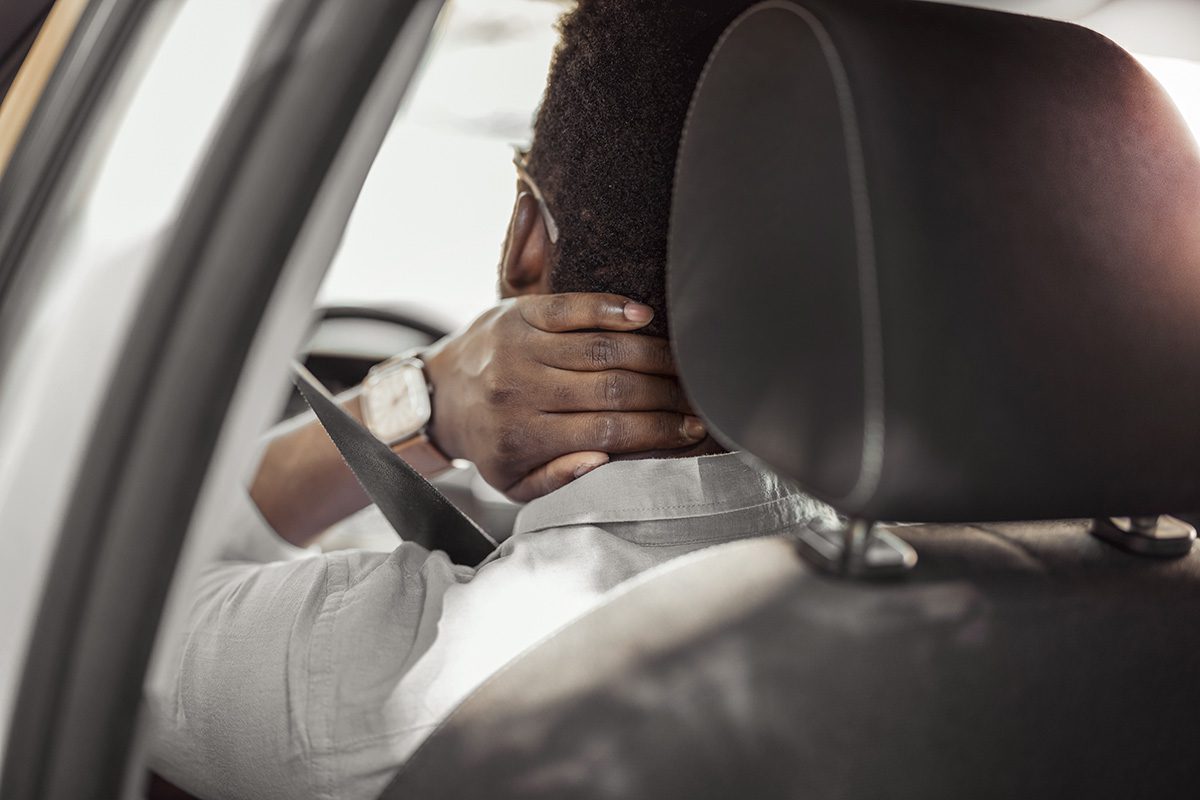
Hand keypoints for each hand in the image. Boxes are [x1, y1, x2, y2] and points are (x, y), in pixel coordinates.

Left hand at [423, 293, 705, 500]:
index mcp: (523, 437)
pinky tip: (645, 315)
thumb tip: (601, 460)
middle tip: (700, 396)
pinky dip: (611, 308)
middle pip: (612, 389)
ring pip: (600, 348)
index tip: (693, 429)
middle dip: (666, 394)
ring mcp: (519, 346)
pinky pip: (572, 306)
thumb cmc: (490, 442)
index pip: (607, 431)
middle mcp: (520, 389)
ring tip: (684, 363)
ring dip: (652, 354)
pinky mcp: (519, 313)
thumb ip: (557, 481)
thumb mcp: (514, 482)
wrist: (439, 395)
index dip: (658, 430)